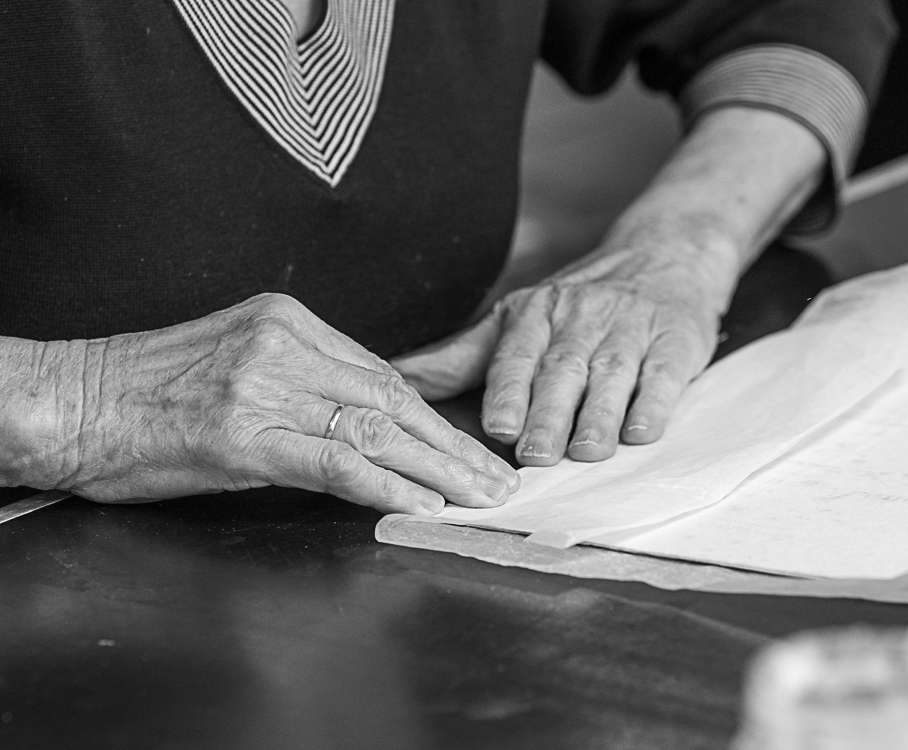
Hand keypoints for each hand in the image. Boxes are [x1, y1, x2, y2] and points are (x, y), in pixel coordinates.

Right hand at [42, 294, 517, 512]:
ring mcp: (265, 386)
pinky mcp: (243, 433)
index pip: (382, 375)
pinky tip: (423, 504)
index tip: (466, 446)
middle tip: (496, 478)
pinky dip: (387, 485)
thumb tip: (361, 423)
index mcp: (287, 321)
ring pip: (376, 428)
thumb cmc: (146, 390)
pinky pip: (335, 461)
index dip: (432, 418)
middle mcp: (284, 345)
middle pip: (393, 399)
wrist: (70, 400)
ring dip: (438, 469)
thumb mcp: (235, 360)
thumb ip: (302, 381)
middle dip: (452, 444)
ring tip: (479, 497)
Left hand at [393, 236, 733, 465]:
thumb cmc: (580, 302)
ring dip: (598, 416)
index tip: (498, 426)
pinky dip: (653, 405)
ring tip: (587, 452)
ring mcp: (632, 328)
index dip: (509, 391)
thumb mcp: (518, 318)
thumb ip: (462, 355)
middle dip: (548, 414)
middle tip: (537, 455)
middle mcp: (582, 317)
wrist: (665, 255)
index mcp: (537, 312)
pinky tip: (640, 432)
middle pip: (562, 370)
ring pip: (612, 375)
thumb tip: (398, 377)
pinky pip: (663, 375)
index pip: (518, 354)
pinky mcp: (677, 342)